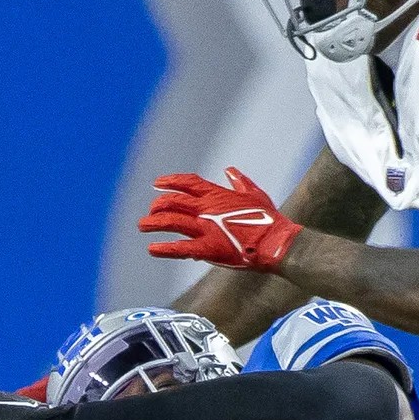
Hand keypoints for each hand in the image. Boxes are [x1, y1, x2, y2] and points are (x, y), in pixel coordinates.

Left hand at [138, 168, 301, 272]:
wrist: (276, 242)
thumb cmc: (269, 219)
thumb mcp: (255, 194)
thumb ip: (240, 182)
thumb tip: (230, 170)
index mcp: (217, 195)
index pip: (187, 182)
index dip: (170, 181)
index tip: (158, 183)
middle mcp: (207, 209)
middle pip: (173, 202)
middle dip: (158, 205)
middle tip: (150, 211)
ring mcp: (206, 229)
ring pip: (172, 222)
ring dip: (154, 223)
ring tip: (142, 226)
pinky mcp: (209, 249)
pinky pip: (181, 248)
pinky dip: (165, 249)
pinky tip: (152, 249)